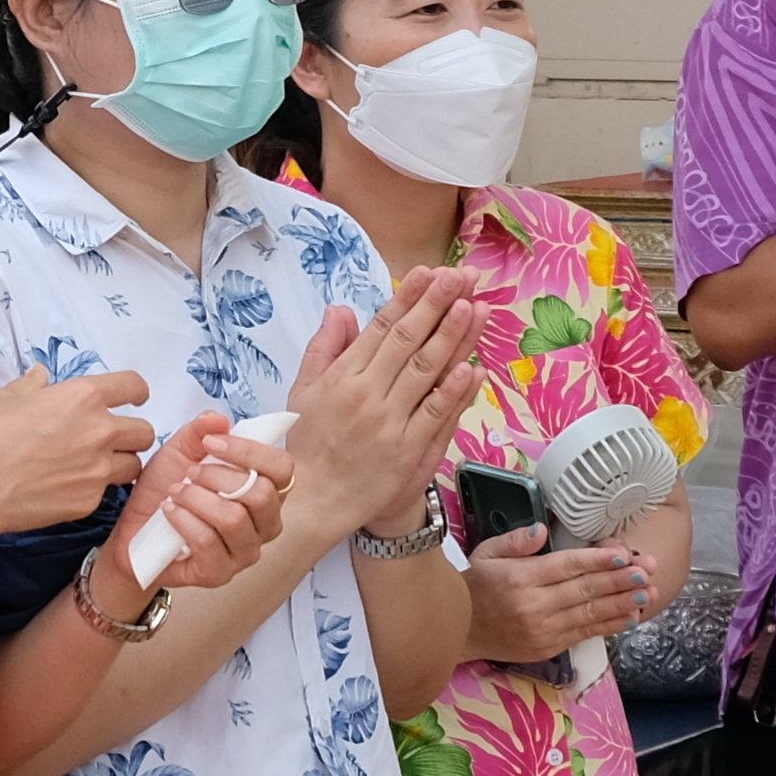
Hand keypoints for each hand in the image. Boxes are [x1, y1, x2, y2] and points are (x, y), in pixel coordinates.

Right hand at [0, 366, 154, 541]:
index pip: (134, 386)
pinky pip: (105, 492)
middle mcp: (100, 431)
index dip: (136, 391)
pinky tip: (66, 487)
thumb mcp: (4, 398)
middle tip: (109, 437)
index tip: (132, 397)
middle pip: (145, 432)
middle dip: (131, 433)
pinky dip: (93, 488)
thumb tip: (41, 377)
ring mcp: (98, 471)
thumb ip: (32, 386)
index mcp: (82, 397)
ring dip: (120, 462)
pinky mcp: (89, 502)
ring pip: (133, 466)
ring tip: (93, 465)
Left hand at [108, 418, 290, 597]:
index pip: (282, 469)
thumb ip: (200, 432)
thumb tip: (218, 420)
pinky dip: (184, 520)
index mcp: (264, 491)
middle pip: (262, 495)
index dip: (251, 452)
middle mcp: (263, 524)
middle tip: (190, 473)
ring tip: (176, 492)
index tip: (213, 444)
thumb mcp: (179, 452)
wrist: (134, 532)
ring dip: (197, 498)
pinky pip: (209, 542)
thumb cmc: (165, 492)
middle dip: (218, 476)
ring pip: (234, 519)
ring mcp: (244, 552)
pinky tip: (169, 512)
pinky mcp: (219, 573)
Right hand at [285, 273, 480, 536]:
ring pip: (427, 371)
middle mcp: (367, 395)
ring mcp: (390, 422)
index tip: (428, 273)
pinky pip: (437, 414)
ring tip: (473, 307)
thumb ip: (324, 348)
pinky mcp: (409, 450)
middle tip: (459, 277)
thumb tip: (340, 310)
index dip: (408, 299)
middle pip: (408, 341)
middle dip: (436, 305)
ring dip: (452, 337)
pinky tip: (472, 365)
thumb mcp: (303, 391)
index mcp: (342, 377)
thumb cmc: (308, 444)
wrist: (315, 501)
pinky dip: (455, 390)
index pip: (381, 328)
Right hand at [458, 523, 655, 662]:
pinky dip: (610, 625)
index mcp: (520, 577)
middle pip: (585, 590)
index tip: (624, 554)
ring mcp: (543, 629)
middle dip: (620, 579)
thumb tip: (542, 529)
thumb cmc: (475, 587)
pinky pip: (585, 634)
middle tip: (648, 570)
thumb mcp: (486, 553)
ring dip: (623, 602)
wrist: (458, 632)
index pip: (567, 566)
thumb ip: (515, 540)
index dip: (598, 560)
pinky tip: (630, 616)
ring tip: (648, 592)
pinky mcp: (549, 647)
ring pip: (591, 613)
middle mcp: (534, 604)